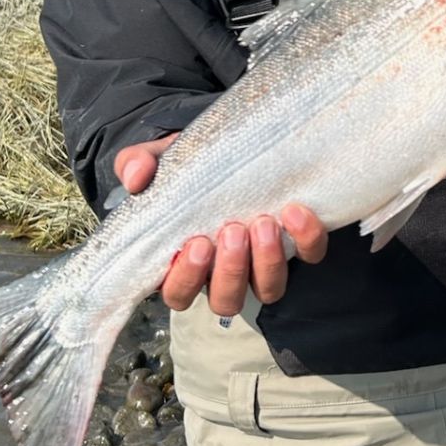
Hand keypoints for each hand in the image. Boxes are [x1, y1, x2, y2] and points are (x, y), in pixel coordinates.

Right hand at [112, 135, 328, 316]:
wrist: (233, 144)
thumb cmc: (189, 166)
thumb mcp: (159, 160)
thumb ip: (138, 164)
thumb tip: (136, 178)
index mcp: (184, 261)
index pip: (178, 294)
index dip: (186, 279)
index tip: (196, 244)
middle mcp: (224, 272)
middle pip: (225, 301)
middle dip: (230, 270)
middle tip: (233, 230)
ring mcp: (262, 263)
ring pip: (268, 290)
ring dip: (268, 262)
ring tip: (264, 223)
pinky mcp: (297, 245)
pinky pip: (309, 255)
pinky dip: (308, 239)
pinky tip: (297, 212)